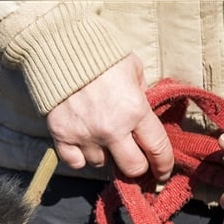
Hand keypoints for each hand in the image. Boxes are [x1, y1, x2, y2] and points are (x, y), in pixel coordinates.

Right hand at [46, 54, 173, 181]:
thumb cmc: (101, 55)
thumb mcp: (133, 69)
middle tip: (135, 160)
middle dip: (137, 166)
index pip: (157, 149)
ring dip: (106, 156)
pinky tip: (84, 146)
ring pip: (101, 164)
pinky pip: (75, 162)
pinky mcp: (62, 136)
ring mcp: (85, 135)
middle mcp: (111, 129)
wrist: (59, 49)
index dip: (163, 165)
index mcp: (135, 110)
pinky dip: (81, 158)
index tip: (163, 174)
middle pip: (131, 167)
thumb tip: (143, 116)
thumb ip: (141, 95)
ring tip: (103, 139)